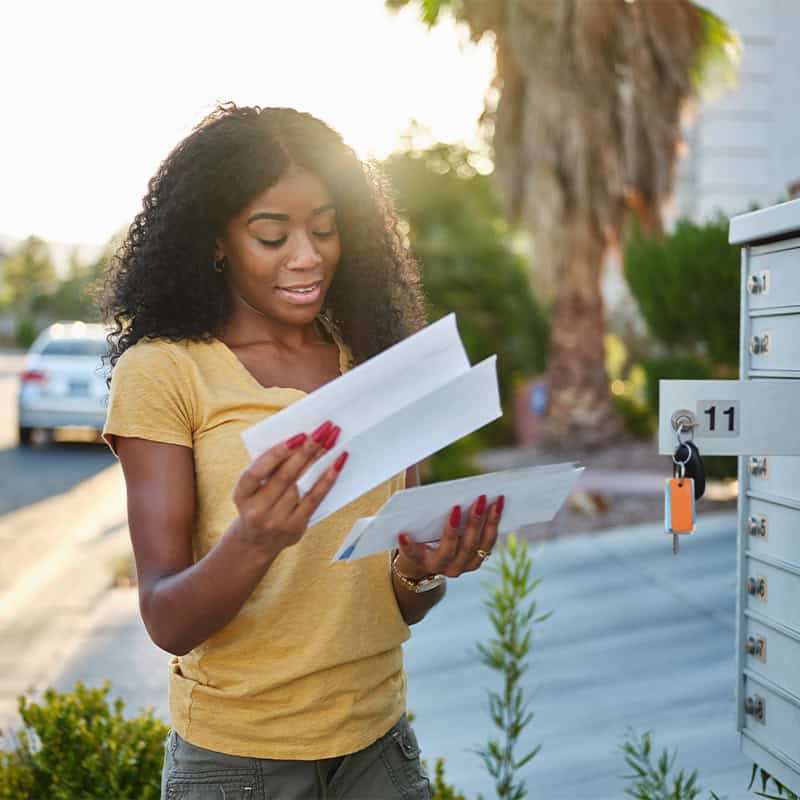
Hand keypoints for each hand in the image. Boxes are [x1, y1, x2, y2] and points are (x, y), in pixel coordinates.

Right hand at [231, 420, 345, 558]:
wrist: (255, 544)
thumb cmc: (256, 503)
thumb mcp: (250, 489)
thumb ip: (266, 468)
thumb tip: (299, 440)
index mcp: (241, 495)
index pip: (256, 472)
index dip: (277, 453)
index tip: (299, 436)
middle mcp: (257, 510)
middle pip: (285, 475)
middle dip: (307, 449)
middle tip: (324, 429)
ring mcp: (276, 521)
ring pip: (302, 485)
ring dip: (319, 459)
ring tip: (333, 440)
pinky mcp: (295, 527)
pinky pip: (314, 499)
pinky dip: (327, 479)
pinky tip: (337, 463)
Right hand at [395, 494, 503, 578]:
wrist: (428, 561)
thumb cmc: (419, 535)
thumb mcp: (410, 525)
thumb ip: (409, 506)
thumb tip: (408, 465)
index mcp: (423, 560)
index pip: (414, 552)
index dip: (409, 545)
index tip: (403, 534)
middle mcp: (444, 568)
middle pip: (459, 546)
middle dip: (470, 522)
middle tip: (478, 500)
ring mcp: (462, 567)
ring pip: (478, 546)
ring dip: (488, 522)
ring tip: (494, 501)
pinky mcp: (475, 562)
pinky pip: (488, 545)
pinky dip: (494, 525)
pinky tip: (498, 506)